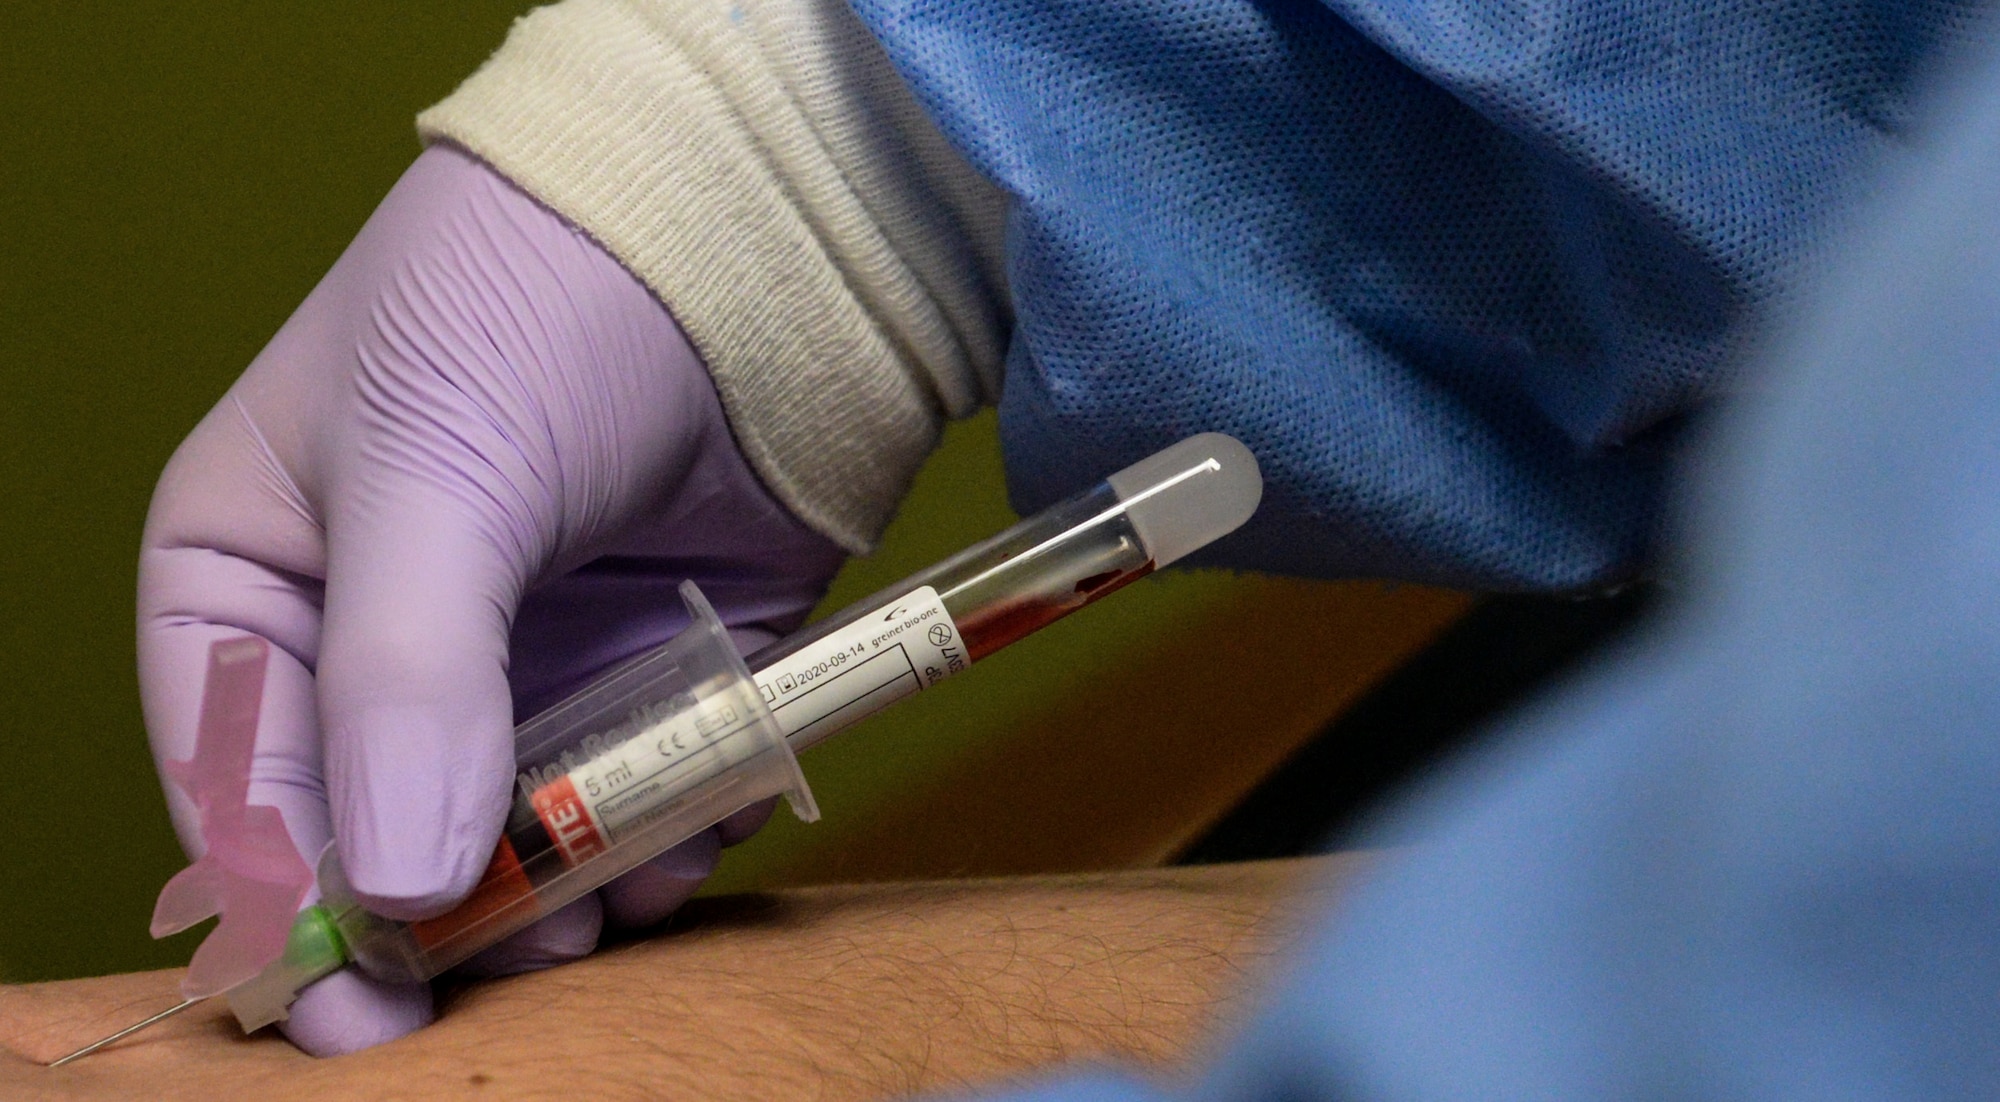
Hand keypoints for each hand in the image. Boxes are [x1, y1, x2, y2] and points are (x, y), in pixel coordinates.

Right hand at [137, 144, 845, 1054]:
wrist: (748, 221)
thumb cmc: (542, 295)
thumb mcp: (434, 465)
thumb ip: (407, 674)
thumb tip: (407, 878)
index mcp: (257, 569)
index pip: (237, 770)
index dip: (287, 900)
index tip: (357, 1004)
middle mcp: (383, 633)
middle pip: (381, 825)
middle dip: (441, 907)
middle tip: (505, 966)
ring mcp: (528, 654)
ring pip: (517, 830)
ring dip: (563, 887)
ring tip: (607, 906)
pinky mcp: (655, 663)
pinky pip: (643, 791)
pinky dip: (664, 832)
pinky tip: (690, 836)